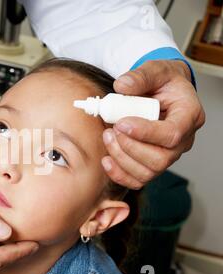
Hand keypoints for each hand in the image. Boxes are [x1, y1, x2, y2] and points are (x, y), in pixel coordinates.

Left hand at [102, 60, 204, 188]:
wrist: (161, 92)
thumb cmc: (163, 82)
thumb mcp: (155, 70)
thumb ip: (140, 77)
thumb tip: (121, 86)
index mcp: (189, 115)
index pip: (173, 134)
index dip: (146, 132)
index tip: (122, 123)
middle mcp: (183, 140)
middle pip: (161, 159)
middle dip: (130, 147)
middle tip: (112, 130)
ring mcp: (168, 154)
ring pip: (149, 172)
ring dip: (122, 158)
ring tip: (108, 136)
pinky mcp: (153, 163)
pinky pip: (138, 179)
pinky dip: (119, 174)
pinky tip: (106, 160)